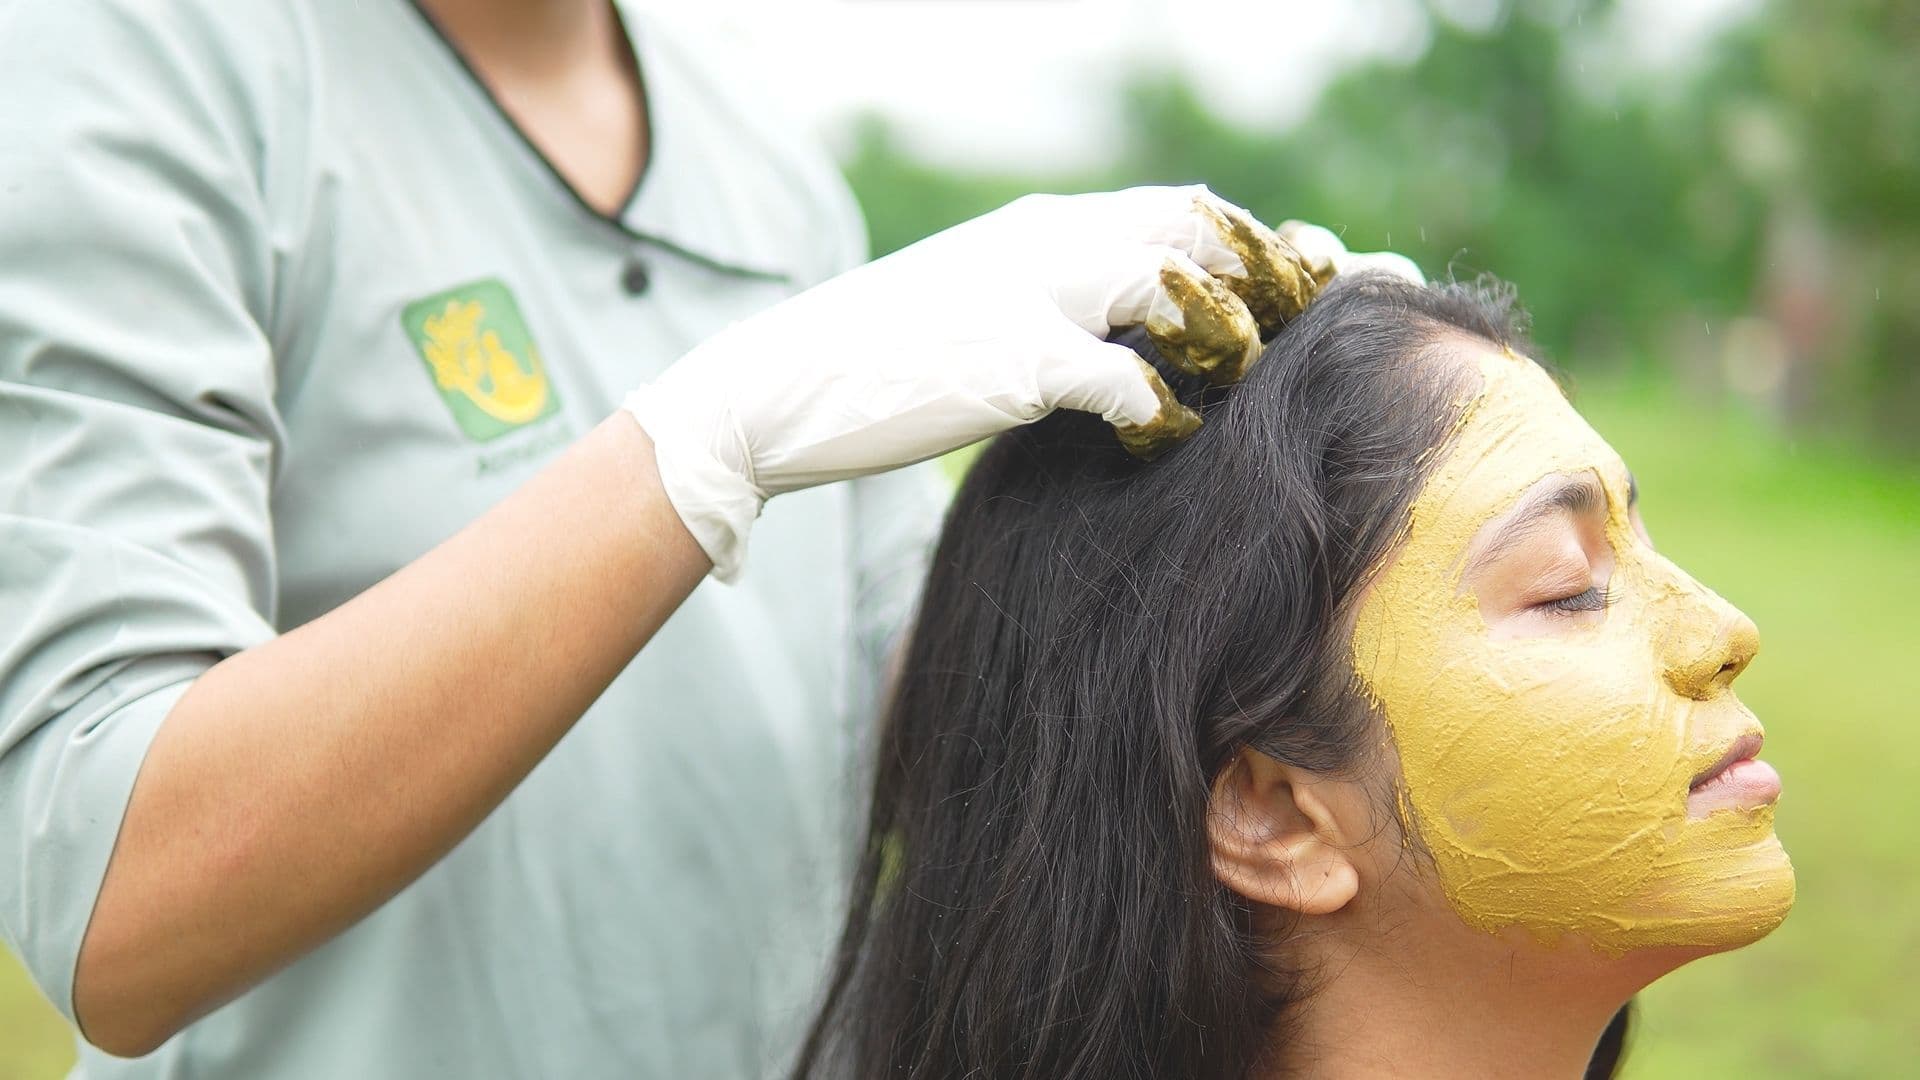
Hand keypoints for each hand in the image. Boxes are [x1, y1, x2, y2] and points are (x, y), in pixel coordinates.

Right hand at [624, 186, 1328, 579]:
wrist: (779, 385)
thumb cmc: (881, 358)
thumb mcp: (976, 300)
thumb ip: (1052, 296)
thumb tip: (1128, 329)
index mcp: (1046, 224)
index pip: (1186, 208)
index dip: (1265, 243)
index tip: (1323, 278)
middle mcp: (1049, 241)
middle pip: (1201, 225)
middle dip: (1273, 273)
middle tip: (1319, 327)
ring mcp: (1030, 295)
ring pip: (1174, 279)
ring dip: (1226, 330)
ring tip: (1240, 380)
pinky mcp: (1009, 364)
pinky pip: (1123, 380)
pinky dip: (1163, 414)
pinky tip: (1165, 442)